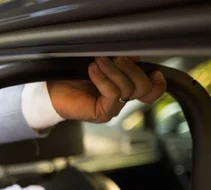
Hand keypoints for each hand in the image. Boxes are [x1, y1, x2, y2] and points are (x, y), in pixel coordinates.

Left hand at [47, 57, 166, 122]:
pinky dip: (103, 79)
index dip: (158, 83)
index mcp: (125, 88)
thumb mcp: (101, 63)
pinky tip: (92, 70)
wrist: (52, 91)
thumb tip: (135, 54)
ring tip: (98, 61)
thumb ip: (120, 60)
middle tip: (116, 57)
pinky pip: (112, 94)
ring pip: (128, 89)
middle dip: (132, 68)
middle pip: (144, 88)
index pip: (151, 92)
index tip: (153, 70)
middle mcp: (122, 100)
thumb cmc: (74, 76)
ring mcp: (112, 108)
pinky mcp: (101, 112)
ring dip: (114, 70)